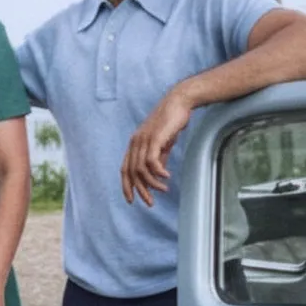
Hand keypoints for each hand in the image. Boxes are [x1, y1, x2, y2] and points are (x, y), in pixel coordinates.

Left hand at [121, 87, 194, 205]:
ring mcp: (143, 140)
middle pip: (131, 173)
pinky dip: (158, 172)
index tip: (131, 200)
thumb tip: (157, 175)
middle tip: (150, 203)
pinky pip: (151, 161)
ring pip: (141, 170)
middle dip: (140, 190)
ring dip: (152, 183)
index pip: (125, 169)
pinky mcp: (154, 138)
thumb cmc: (171, 121)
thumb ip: (158, 158)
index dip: (126, 186)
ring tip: (163, 189)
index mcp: (134, 144)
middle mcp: (135, 142)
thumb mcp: (162, 143)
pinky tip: (166, 177)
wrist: (179, 102)